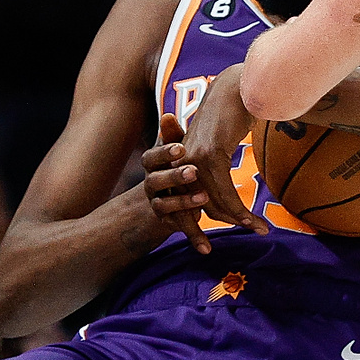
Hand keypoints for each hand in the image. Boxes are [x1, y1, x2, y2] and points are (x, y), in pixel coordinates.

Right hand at [143, 115, 210, 247]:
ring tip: (203, 199)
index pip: (153, 156)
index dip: (165, 151)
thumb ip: (173, 135)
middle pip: (158, 180)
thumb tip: (168, 115)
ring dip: (184, 202)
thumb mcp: (174, 149)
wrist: (165, 196)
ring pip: (166, 205)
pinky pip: (180, 227)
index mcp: (152, 163)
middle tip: (193, 171)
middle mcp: (151, 184)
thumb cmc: (174, 164)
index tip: (181, 146)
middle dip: (175, 176)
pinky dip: (194, 235)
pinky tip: (207, 245)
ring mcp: (158, 204)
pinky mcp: (169, 221)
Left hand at [180, 66, 268, 242]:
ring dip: (238, 220)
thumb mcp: (219, 144)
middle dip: (222, 226)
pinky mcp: (210, 155)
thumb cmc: (234, 113)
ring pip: (214, 202)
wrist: (239, 86)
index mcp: (181, 160)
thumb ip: (215, 165)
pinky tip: (251, 219)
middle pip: (198, 206)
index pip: (187, 200)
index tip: (213, 240)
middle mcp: (183, 160)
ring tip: (259, 228)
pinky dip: (238, 209)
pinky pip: (224, 192)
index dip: (197, 225)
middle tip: (249, 232)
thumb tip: (222, 193)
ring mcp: (195, 158)